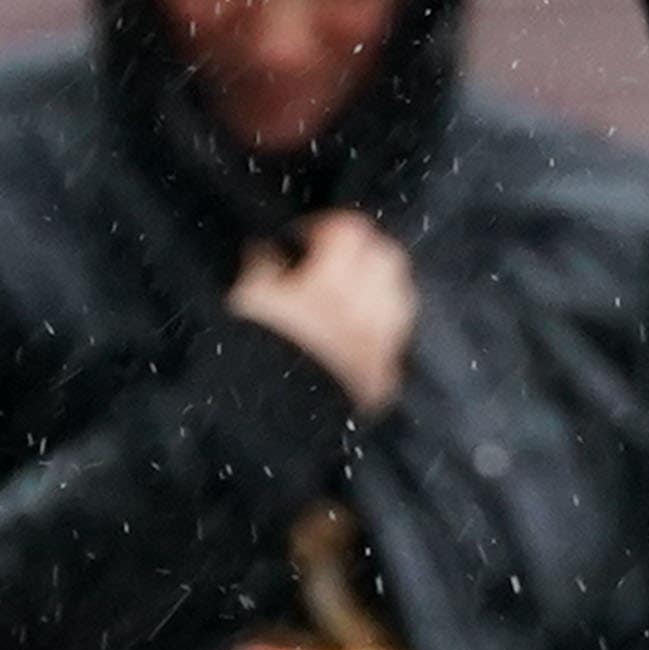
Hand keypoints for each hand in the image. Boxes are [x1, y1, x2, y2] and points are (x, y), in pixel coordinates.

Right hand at [227, 212, 416, 415]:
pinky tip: (362, 325)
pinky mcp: (386, 370)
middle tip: (336, 260)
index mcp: (329, 284)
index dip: (327, 228)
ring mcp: (382, 340)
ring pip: (401, 293)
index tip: (308, 239)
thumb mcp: (247, 302)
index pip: (350, 231)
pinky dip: (384, 321)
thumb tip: (269, 248)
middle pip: (387, 256)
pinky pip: (398, 332)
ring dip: (380, 284)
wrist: (278, 421)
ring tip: (352, 291)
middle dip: (364, 250)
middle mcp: (365, 309)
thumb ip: (262, 266)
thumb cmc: (254, 356)